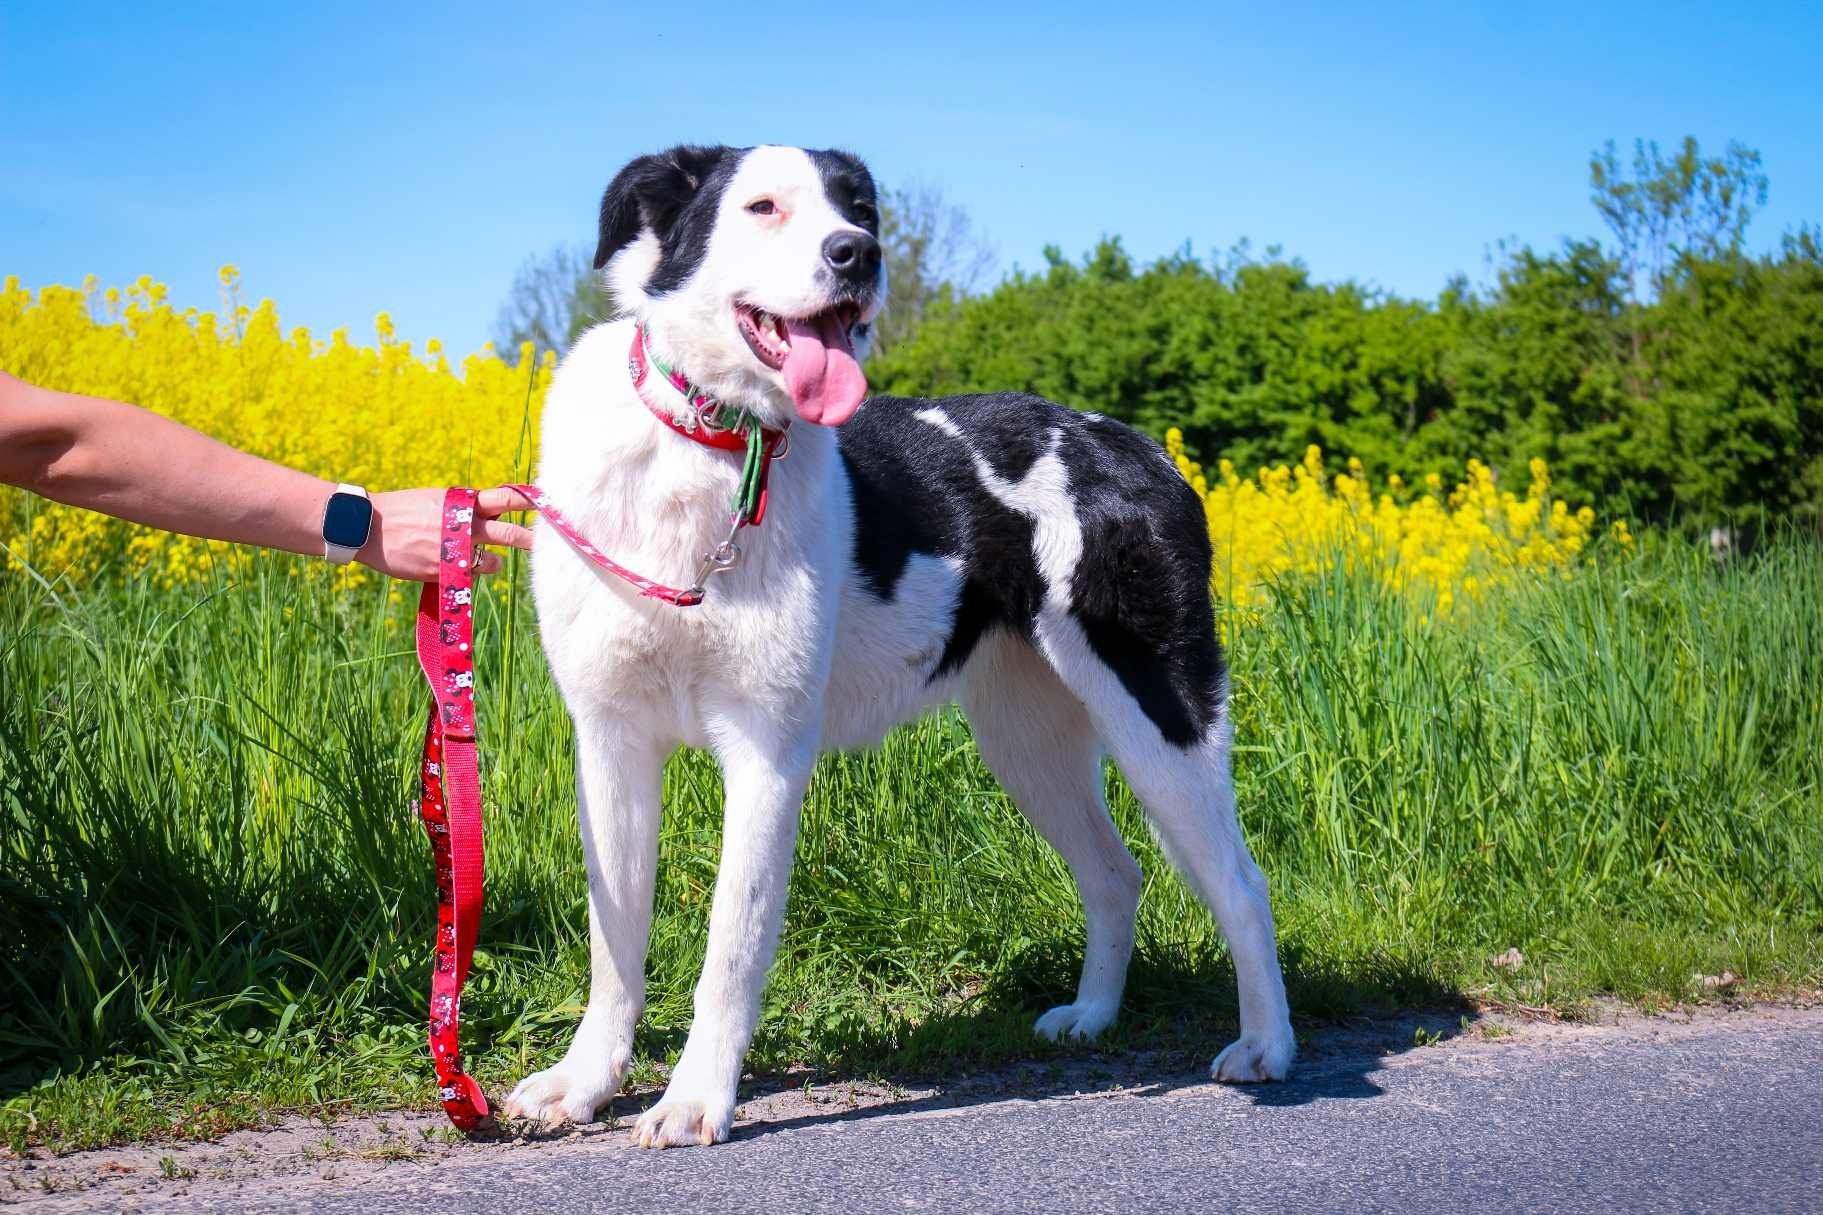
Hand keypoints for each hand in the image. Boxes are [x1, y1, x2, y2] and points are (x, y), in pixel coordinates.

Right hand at [357, 486, 536, 580]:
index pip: (503, 498)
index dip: (529, 501)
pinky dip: (469, 572)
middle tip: (546, 544)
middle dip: (528, 539)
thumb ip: (462, 508)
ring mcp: (451, 550)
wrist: (366, 527)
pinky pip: (469, 575)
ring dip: (494, 561)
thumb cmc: (402, 510)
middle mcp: (460, 525)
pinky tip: (457, 567)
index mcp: (460, 503)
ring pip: (492, 561)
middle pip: (507, 532)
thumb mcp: (435, 501)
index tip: (550, 503)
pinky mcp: (441, 571)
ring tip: (489, 559)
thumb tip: (488, 510)